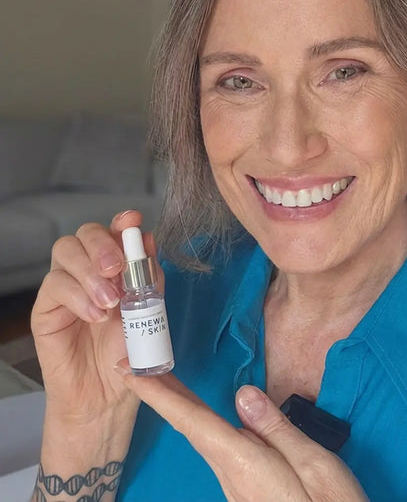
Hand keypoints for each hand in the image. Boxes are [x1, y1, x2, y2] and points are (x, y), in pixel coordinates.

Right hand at [32, 210, 162, 422]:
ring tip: (110, 302)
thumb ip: (148, 277)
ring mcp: (64, 286)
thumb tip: (149, 240)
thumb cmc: (128, 352)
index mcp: (115, 266)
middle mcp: (88, 270)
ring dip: (90, 272)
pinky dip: (77, 296)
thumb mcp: (148, 311)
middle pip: (85, 233)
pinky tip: (95, 315)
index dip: (121, 222)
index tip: (132, 221)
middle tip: (117, 268)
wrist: (108, 395)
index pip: (112, 231)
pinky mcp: (45, 309)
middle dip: (103, 244)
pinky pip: (54, 286)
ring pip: (65, 251)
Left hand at [116, 364, 367, 500]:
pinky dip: (200, 421)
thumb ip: (278, 429)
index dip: (159, 395)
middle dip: (161, 395)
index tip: (130, 374)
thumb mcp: (316, 466)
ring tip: (165, 379)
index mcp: (244, 462)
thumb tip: (243, 394)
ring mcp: (236, 484)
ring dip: (179, 406)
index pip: (192, 421)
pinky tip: (201, 414)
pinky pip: (218, 446)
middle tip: (136, 366)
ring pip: (202, 436)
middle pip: (190, 426)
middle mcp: (232, 472)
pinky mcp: (246, 488)